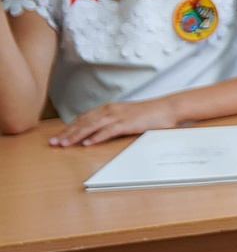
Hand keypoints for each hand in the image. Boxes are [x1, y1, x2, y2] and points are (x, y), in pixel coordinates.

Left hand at [51, 95, 177, 147]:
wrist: (168, 108)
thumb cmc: (149, 114)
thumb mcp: (127, 117)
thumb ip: (112, 123)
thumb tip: (99, 133)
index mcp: (109, 109)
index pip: (84, 118)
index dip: (69, 127)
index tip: (58, 136)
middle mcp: (110, 110)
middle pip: (83, 122)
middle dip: (67, 132)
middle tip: (54, 142)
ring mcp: (119, 116)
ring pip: (92, 126)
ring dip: (76, 135)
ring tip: (65, 144)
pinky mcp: (128, 123)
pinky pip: (108, 130)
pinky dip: (96, 137)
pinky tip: (87, 143)